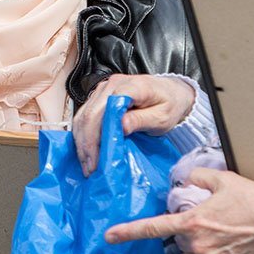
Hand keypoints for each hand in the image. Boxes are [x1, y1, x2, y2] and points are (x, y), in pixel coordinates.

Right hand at [72, 74, 194, 175]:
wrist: (172, 92)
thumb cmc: (170, 105)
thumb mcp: (162, 117)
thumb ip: (141, 120)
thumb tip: (120, 126)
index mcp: (130, 87)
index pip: (104, 110)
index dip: (95, 137)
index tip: (96, 161)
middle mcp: (112, 85)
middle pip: (89, 114)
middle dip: (86, 145)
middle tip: (89, 169)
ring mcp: (104, 89)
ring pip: (83, 116)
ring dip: (82, 142)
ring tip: (87, 164)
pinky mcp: (100, 96)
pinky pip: (85, 115)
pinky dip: (83, 135)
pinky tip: (87, 151)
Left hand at [105, 168, 253, 253]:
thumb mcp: (224, 180)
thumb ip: (199, 177)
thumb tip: (189, 180)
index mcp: (193, 221)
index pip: (153, 228)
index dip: (128, 232)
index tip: (110, 237)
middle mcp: (197, 245)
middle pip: (179, 242)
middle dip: (189, 233)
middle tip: (212, 224)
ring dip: (199, 250)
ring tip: (222, 238)